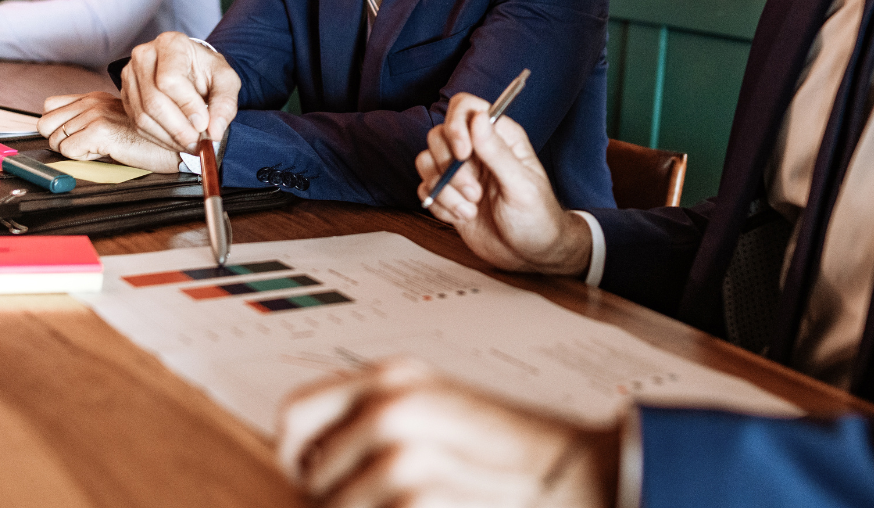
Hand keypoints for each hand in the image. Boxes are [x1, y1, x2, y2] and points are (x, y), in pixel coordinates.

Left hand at [38, 91, 182, 172]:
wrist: (174, 143)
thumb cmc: (147, 137)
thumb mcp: (114, 120)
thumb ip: (89, 119)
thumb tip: (60, 133)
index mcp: (93, 97)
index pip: (49, 106)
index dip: (56, 125)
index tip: (74, 136)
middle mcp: (92, 102)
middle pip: (45, 124)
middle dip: (60, 140)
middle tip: (85, 145)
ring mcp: (95, 114)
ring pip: (55, 140)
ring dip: (73, 151)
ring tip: (100, 149)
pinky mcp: (100, 131)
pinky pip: (68, 151)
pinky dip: (82, 158)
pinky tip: (104, 153)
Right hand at [118, 31, 240, 151]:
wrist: (189, 68)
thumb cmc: (206, 71)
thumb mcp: (226, 80)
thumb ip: (225, 103)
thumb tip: (215, 131)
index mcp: (171, 44)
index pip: (170, 79)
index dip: (187, 106)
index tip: (203, 124)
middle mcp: (144, 55)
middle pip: (153, 101)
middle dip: (178, 129)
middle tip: (198, 142)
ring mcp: (130, 75)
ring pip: (143, 116)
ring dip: (169, 137)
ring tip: (190, 144)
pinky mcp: (126, 94)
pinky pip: (137, 123)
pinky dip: (159, 138)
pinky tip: (176, 140)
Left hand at [277, 358, 618, 507]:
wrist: (579, 474)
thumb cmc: (509, 454)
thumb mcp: (437, 416)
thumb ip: (375, 424)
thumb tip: (307, 462)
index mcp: (394, 378)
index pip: (294, 415)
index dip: (294, 456)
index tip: (311, 477)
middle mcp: (392, 407)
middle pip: (309, 475)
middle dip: (330, 500)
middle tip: (375, 501)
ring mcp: (405, 454)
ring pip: (333, 507)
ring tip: (408, 507)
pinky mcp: (418, 498)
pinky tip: (430, 507)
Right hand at [416, 93, 592, 276]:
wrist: (530, 257)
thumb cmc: (537, 219)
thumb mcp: (521, 186)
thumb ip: (497, 152)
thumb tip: (478, 118)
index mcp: (500, 137)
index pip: (465, 108)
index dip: (456, 126)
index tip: (463, 154)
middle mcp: (477, 150)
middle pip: (439, 135)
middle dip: (450, 167)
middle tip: (475, 193)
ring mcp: (460, 173)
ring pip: (427, 161)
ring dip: (444, 190)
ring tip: (470, 210)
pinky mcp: (448, 195)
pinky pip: (425, 189)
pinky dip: (439, 205)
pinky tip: (461, 218)